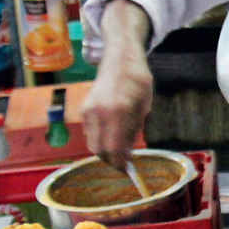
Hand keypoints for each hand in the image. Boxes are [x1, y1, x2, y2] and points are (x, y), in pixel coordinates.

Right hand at [81, 2, 152, 170]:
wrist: (120, 58)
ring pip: (92, 143)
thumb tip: (128, 152)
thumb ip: (134, 129)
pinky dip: (99, 139)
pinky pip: (90, 132)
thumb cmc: (138, 80)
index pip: (114, 148)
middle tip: (124, 163)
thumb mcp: (144, 105)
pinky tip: (112, 135)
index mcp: (118, 111)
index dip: (120, 163)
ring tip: (120, 150)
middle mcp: (99, 112)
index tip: (128, 170)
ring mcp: (89, 110)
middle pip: (99, 150)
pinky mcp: (84, 109)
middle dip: (111, 160)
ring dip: (105, 150)